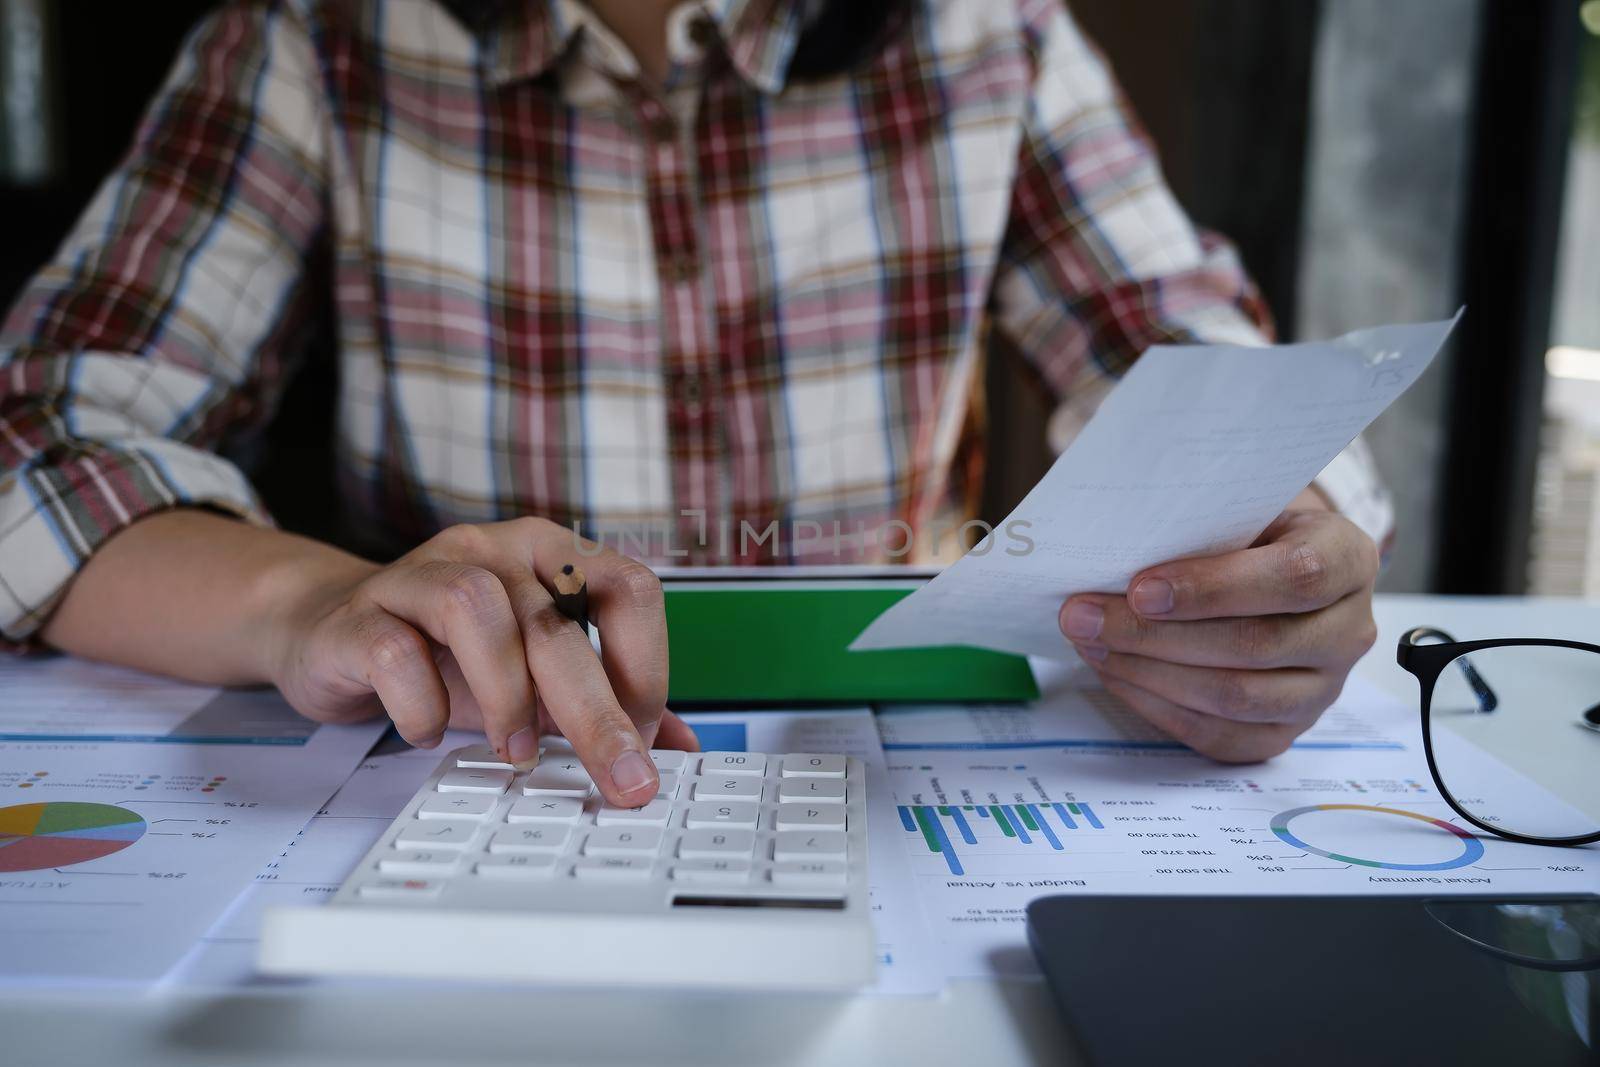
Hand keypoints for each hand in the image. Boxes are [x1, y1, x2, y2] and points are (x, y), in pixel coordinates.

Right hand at [266, 518, 696, 805]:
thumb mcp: (537, 676)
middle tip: (619, 775)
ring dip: (506, 695)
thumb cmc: (447, 650)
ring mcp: (421, 573)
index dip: (646, 666)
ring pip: (476, 609)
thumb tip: (683, 748)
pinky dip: (423, 705)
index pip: (628, 588)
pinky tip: (432, 733)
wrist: (332, 629)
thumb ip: (608, 701)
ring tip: (514, 751)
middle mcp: (493, 549)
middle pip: (556, 621)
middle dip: (597, 711)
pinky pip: (396, 651)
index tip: (644, 734)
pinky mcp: (362, 614)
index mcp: (552, 553)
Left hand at [1058, 492, 1378, 760]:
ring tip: (1090, 642)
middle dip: (1154, 634)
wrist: (1273, 570)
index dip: (1213, 587)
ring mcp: (1323, 690)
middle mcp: (1348, 630)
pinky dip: (1158, 707)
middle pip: (1254, 644)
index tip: (1139, 588)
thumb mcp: (1238, 508)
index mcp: (1347, 557)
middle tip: (1083, 615)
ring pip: (1235, 697)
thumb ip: (1198, 524)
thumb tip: (1112, 544)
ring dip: (1148, 672)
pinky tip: (1115, 673)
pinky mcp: (1286, 732)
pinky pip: (1221, 736)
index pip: (1296, 577)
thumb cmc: (1246, 533)